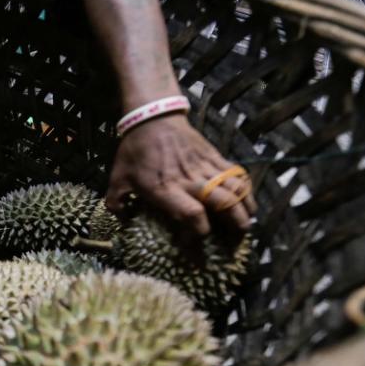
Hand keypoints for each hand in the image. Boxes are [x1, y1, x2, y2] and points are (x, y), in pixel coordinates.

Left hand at [105, 114, 256, 235]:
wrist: (153, 117)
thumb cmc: (134, 151)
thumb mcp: (117, 179)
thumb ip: (116, 204)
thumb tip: (122, 225)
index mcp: (165, 189)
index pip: (192, 215)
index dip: (199, 235)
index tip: (196, 248)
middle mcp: (190, 180)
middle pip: (223, 204)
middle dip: (234, 226)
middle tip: (235, 243)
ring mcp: (205, 167)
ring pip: (236, 189)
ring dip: (245, 209)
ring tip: (246, 225)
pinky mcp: (215, 156)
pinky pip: (237, 174)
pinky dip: (246, 190)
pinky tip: (247, 202)